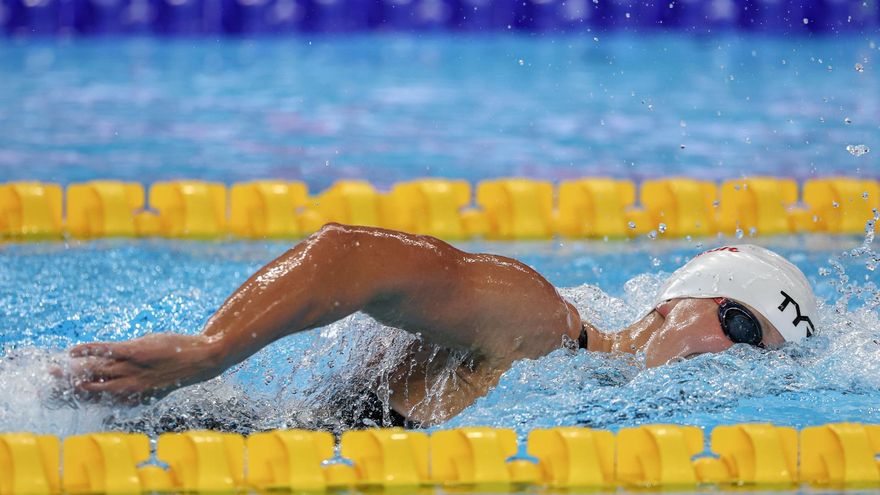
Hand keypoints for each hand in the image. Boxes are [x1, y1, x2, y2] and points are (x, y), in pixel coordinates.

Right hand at [66, 333, 223, 401]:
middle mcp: (131, 385)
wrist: (204, 358)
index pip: (102, 401)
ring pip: (97, 372)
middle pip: (94, 389)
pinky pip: (108, 351)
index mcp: (136, 396)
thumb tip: (117, 381)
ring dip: (74, 371)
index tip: (62, 399)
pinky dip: (89, 351)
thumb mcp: (157, 382)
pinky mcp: (137, 350)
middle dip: (71, 388)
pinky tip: (74, 351)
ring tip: (56, 371)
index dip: (81, 400)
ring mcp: (134, 368)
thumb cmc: (180, 368)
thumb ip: (136, 385)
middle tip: (49, 386)